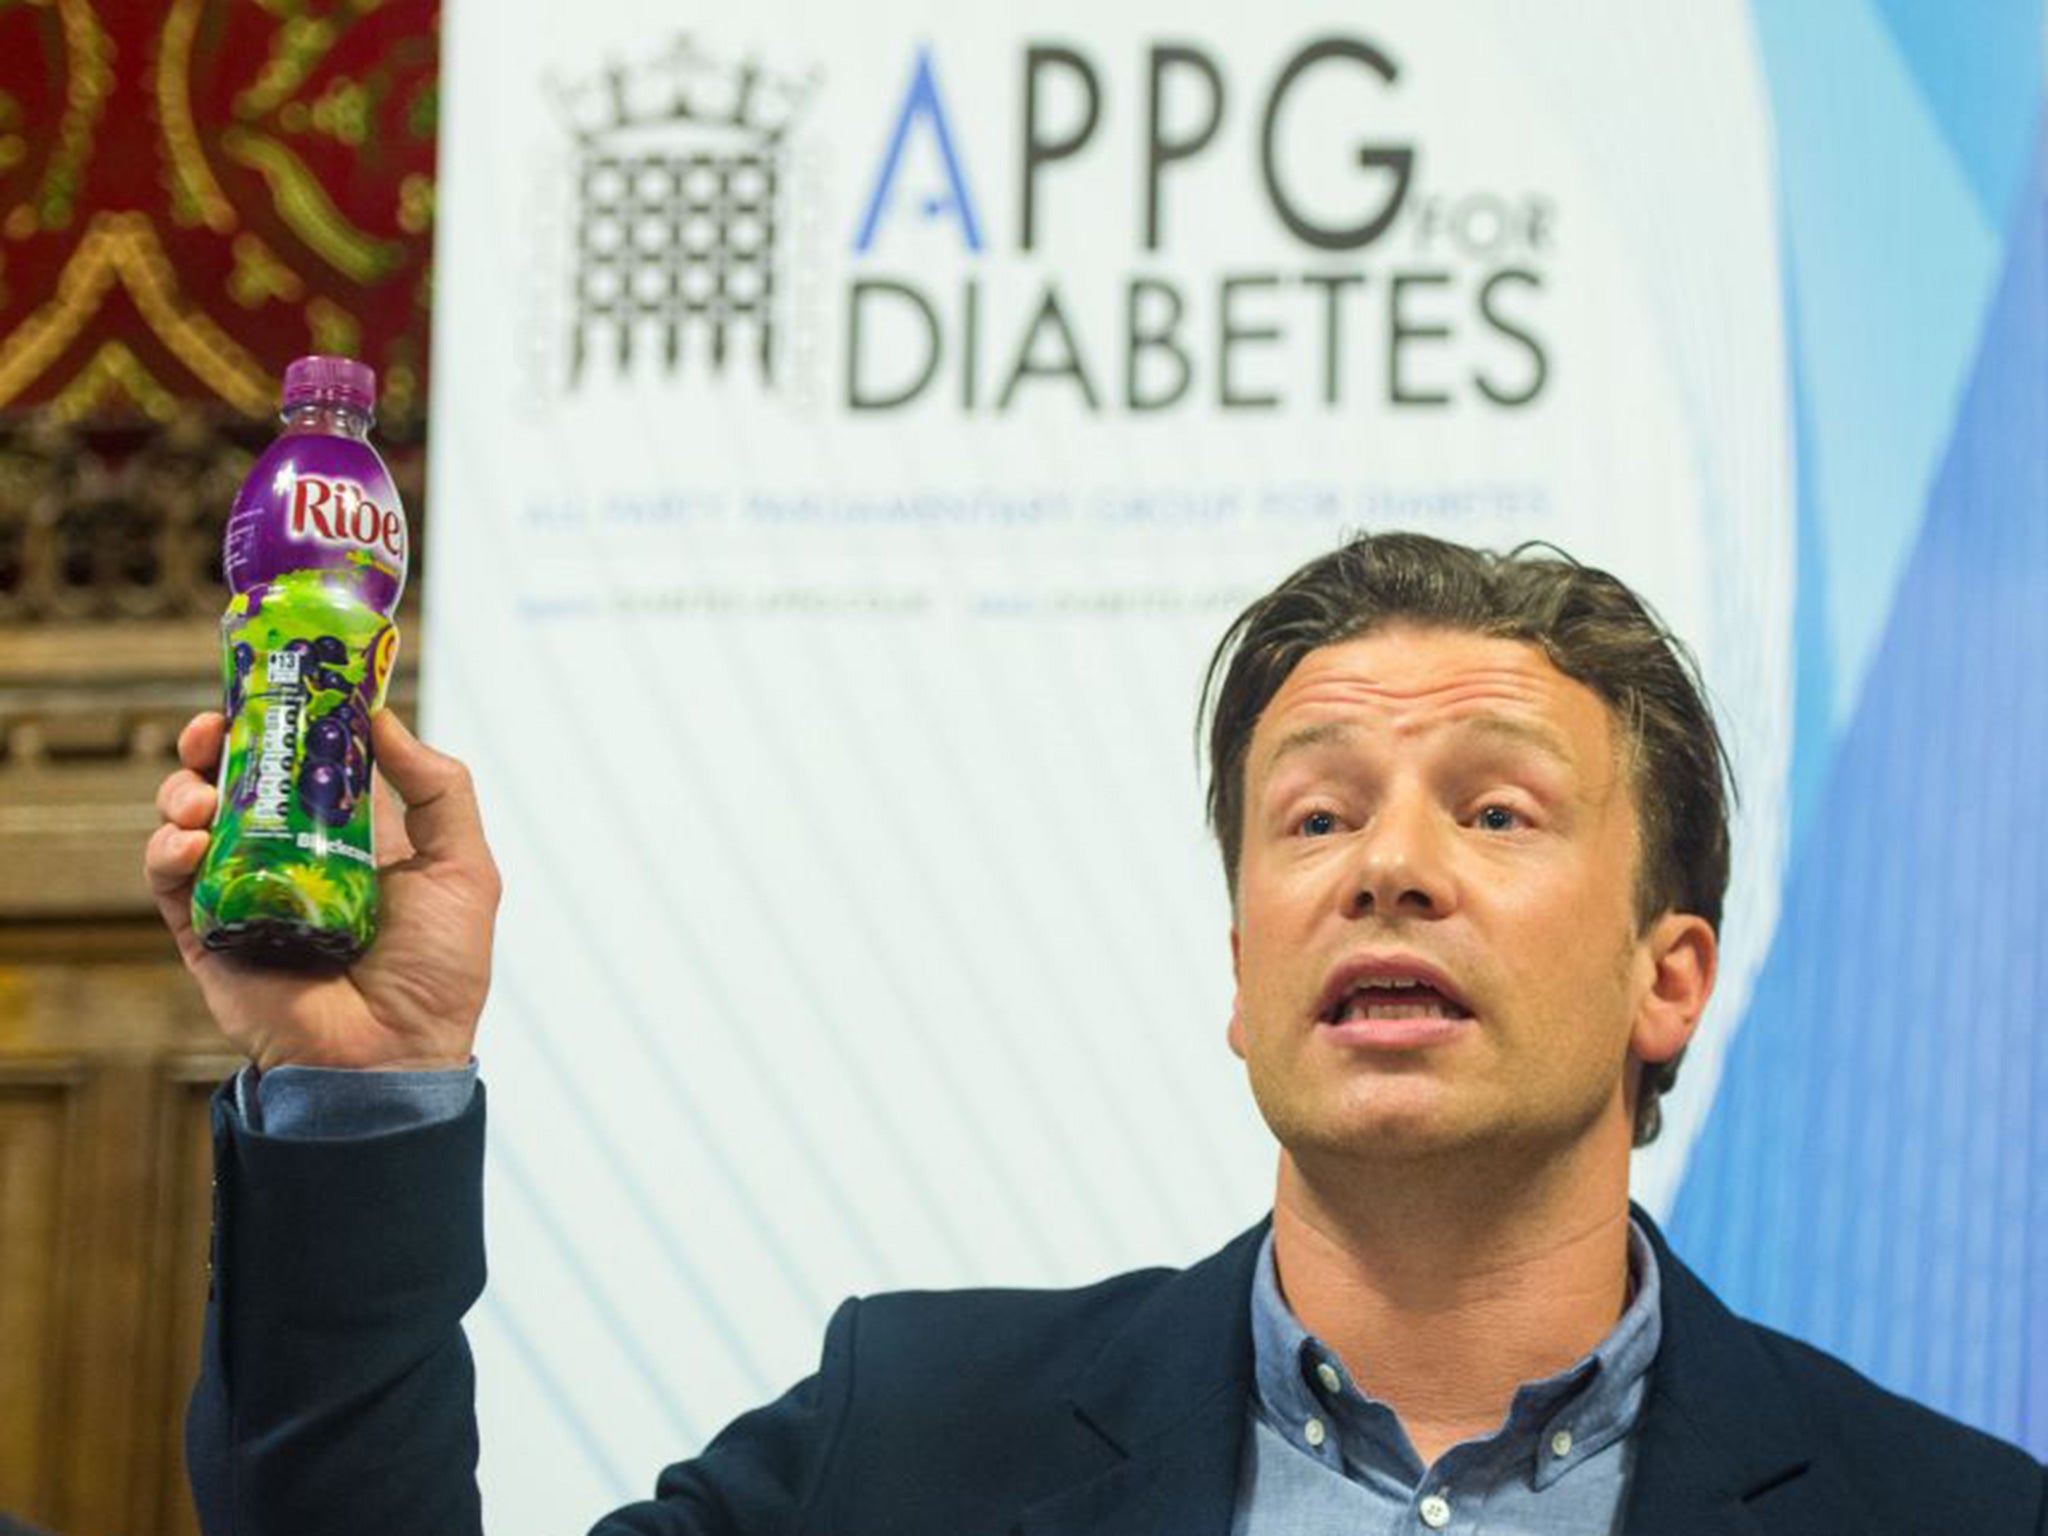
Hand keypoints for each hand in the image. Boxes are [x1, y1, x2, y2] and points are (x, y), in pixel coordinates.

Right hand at [144, 709, 501, 1071]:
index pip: (301, 762)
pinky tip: (188, 842)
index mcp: (349, 837)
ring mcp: (244, 892)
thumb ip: (438, 789)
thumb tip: (383, 716)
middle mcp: (290, 856)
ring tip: (201, 798)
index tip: (269, 685)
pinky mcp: (208, 934)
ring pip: (191, 821)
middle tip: (210, 728)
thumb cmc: (438, 971)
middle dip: (213, 744)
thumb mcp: (464, 867)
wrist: (392, 1060)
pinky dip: (167, 852)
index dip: (279, 721)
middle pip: (234, 780)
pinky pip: (170, 881)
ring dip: (183, 792)